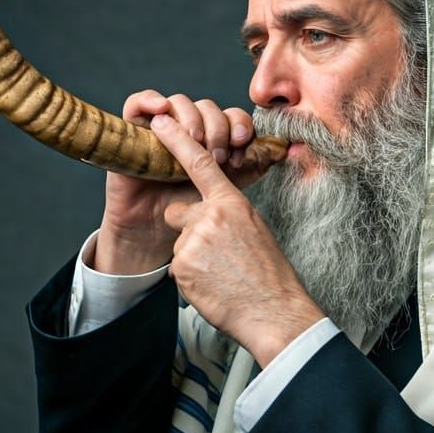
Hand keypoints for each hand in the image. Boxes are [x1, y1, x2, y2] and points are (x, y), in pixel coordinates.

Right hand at [95, 91, 263, 273]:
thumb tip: (287, 149)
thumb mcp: (227, 189)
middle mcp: (188, 128)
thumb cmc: (190, 212)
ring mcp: (159, 128)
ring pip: (179, 102)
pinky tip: (161, 109)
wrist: (154, 232)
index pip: (231, 116)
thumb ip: (253, 167)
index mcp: (213, 138)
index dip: (239, 126)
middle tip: (219, 156)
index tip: (242, 148)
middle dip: (218, 128)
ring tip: (194, 143)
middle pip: (208, 106)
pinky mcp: (131, 132)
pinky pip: (136, 103)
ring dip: (192, 119)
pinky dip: (149, 100)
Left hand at [152, 113, 324, 366]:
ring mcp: (194, 241)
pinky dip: (190, 279)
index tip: (160, 121)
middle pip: (179, 212)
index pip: (201, 163)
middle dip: (187, 229)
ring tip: (219, 275)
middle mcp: (210, 216)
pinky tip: (212, 286)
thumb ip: (228, 214)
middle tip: (215, 255)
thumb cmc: (269, 274)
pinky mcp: (181, 266)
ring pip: (179, 244)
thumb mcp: (254, 229)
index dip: (177, 139)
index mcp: (232, 203)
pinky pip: (176, 268)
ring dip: (192, 259)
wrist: (273, 311)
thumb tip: (209, 215)